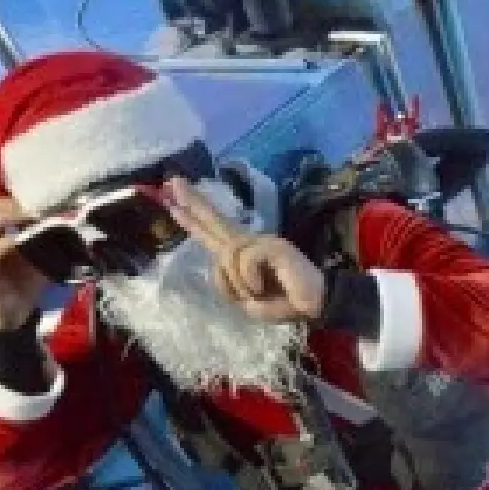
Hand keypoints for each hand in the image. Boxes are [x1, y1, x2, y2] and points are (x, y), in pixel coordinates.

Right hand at [0, 198, 48, 331]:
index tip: (30, 202)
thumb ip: (32, 235)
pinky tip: (24, 240)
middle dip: (8, 207)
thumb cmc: (18, 284)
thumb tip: (54, 214)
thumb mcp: (27, 255)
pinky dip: (9, 242)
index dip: (4, 202)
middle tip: (33, 209)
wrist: (9, 319)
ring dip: (9, 219)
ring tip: (31, 219)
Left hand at [166, 178, 326, 321]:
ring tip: (256, 294)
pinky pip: (244, 261)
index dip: (193, 219)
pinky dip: (249, 281)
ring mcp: (262, 242)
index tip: (174, 204)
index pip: (214, 232)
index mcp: (242, 254)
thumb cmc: (282, 303)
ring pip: (226, 256)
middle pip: (216, 220)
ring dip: (236, 284)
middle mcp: (249, 242)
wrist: (314, 306)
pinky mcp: (273, 246)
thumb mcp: (245, 300)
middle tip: (174, 182)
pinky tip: (262, 288)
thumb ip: (227, 282)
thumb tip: (222, 260)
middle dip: (194, 203)